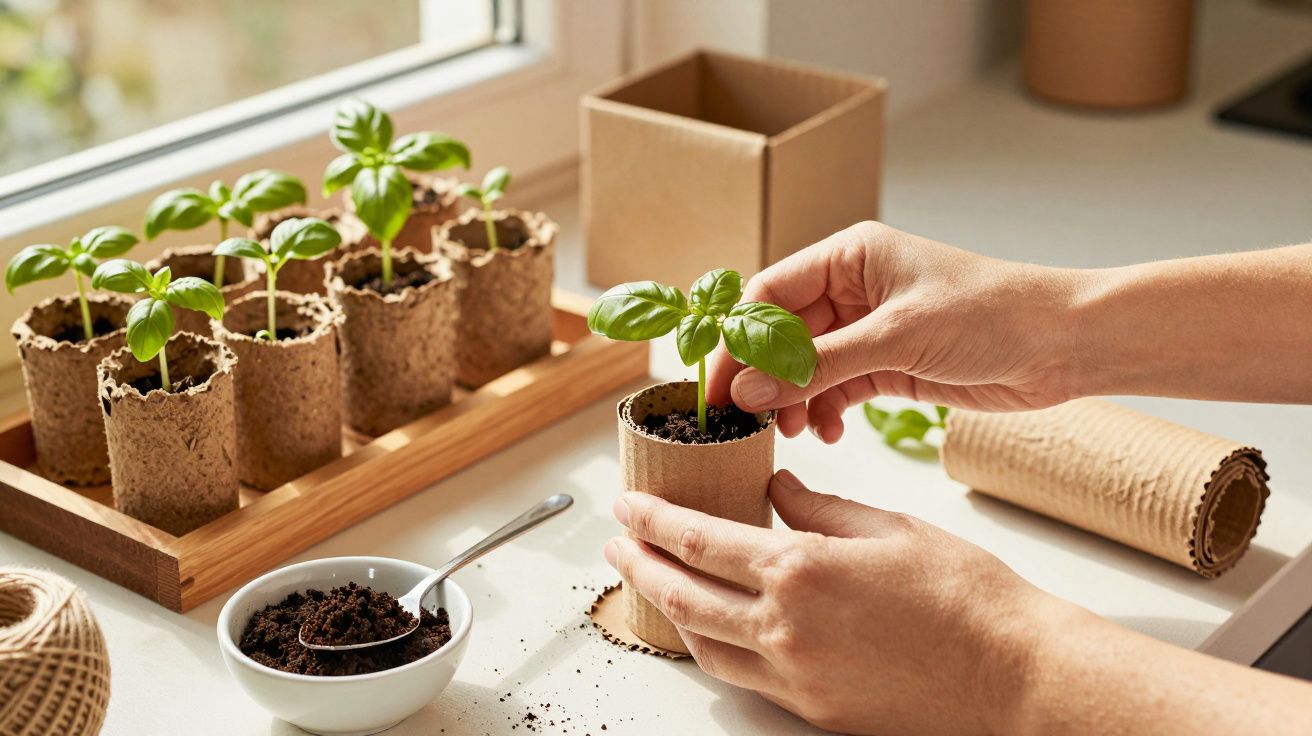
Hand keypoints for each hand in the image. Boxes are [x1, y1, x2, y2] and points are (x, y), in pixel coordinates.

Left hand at [604, 470, 1048, 734]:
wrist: (1013, 675)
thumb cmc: (966, 597)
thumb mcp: (888, 528)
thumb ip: (819, 508)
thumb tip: (780, 491)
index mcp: (801, 569)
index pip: (699, 540)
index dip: (652, 521)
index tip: (626, 506)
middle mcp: (785, 627)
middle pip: (682, 594)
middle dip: (639, 565)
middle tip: (617, 545)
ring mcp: (795, 676)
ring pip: (704, 644)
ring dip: (670, 609)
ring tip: (657, 582)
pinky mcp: (813, 709)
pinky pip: (743, 677)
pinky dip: (716, 648)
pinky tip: (715, 629)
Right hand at [708, 221, 1081, 441]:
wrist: (1064, 344)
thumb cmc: (991, 315)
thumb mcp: (896, 338)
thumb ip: (819, 367)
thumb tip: (751, 394)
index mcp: (849, 257)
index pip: (769, 295)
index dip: (737, 342)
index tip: (717, 388)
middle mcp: (853, 289)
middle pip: (782, 334)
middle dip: (763, 378)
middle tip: (744, 421)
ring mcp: (870, 329)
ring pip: (806, 367)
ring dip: (793, 400)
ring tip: (791, 433)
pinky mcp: (890, 365)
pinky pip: (837, 388)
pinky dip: (826, 411)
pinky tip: (828, 433)